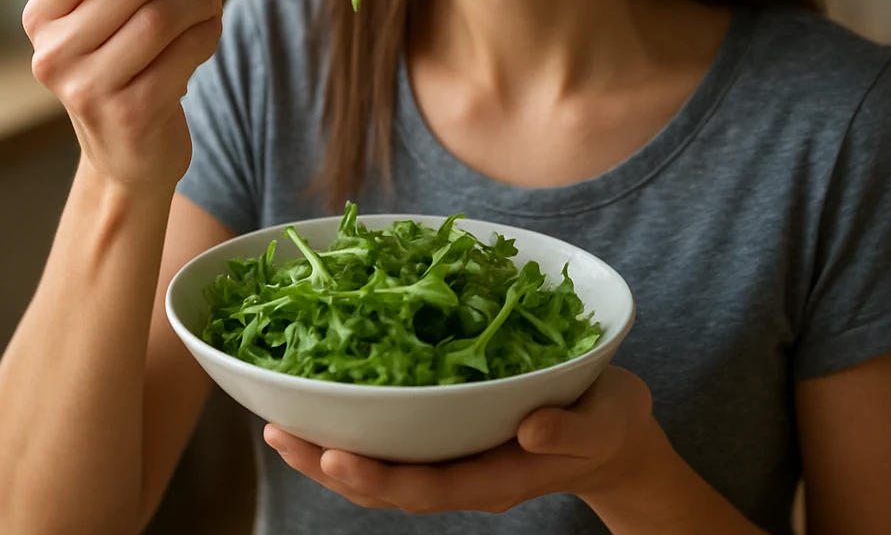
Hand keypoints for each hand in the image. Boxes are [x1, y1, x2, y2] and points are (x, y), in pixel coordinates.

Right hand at [23, 0, 222, 191]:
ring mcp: (89, 88)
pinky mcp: (132, 113)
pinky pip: (185, 52)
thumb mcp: (109, 8)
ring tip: (209, 0)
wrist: (128, 155)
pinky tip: (207, 32)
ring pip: (163, 17)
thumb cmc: (121, 67)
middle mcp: (55, 53)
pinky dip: (207, 33)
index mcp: (41, 17)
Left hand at [263, 366, 664, 515]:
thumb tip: (529, 426)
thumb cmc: (610, 425)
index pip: (425, 486)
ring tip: (277, 427)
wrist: (614, 437)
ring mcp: (452, 459)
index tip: (334, 455)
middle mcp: (463, 473)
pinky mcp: (447, 436)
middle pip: (385, 483)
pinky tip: (320, 404)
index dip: (377, 475)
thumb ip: (570, 429)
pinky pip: (391, 443)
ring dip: (326, 451)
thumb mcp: (605, 423)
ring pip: (379, 467)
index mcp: (495, 475)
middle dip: (328, 464)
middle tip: (278, 436)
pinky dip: (353, 427)